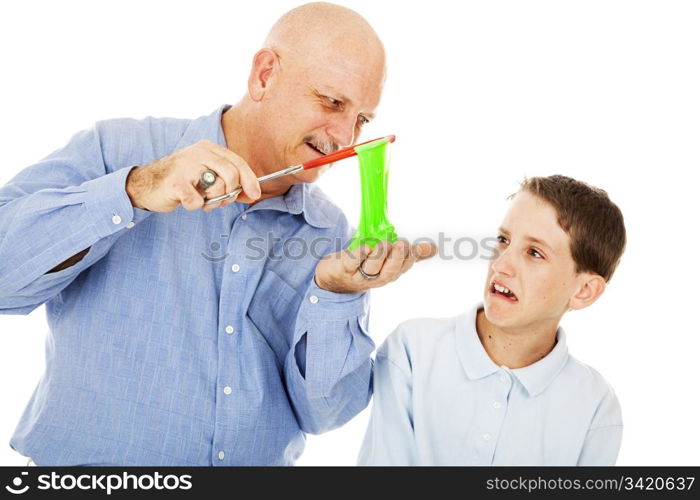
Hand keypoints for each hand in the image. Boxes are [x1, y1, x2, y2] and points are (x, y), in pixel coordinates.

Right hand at [125, 140, 260, 211]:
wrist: (144, 184)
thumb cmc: (180, 180)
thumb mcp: (205, 172)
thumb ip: (226, 178)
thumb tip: (253, 192)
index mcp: (208, 148)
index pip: (238, 162)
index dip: (250, 180)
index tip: (255, 195)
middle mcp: (198, 152)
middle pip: (231, 174)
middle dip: (229, 193)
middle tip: (218, 201)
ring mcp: (186, 166)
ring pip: (217, 188)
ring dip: (212, 201)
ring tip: (200, 198)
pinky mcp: (176, 182)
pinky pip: (197, 201)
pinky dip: (194, 206)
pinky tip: (185, 200)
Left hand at [314, 240, 437, 293]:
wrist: (333, 278)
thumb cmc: (364, 266)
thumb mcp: (387, 261)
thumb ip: (410, 254)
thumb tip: (434, 248)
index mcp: (389, 274)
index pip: (403, 267)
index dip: (410, 258)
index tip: (415, 248)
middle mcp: (375, 278)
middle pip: (389, 272)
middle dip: (397, 259)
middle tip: (403, 245)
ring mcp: (358, 275)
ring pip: (371, 269)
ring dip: (379, 256)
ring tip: (383, 244)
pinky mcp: (342, 269)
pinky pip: (351, 263)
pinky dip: (358, 256)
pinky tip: (364, 248)